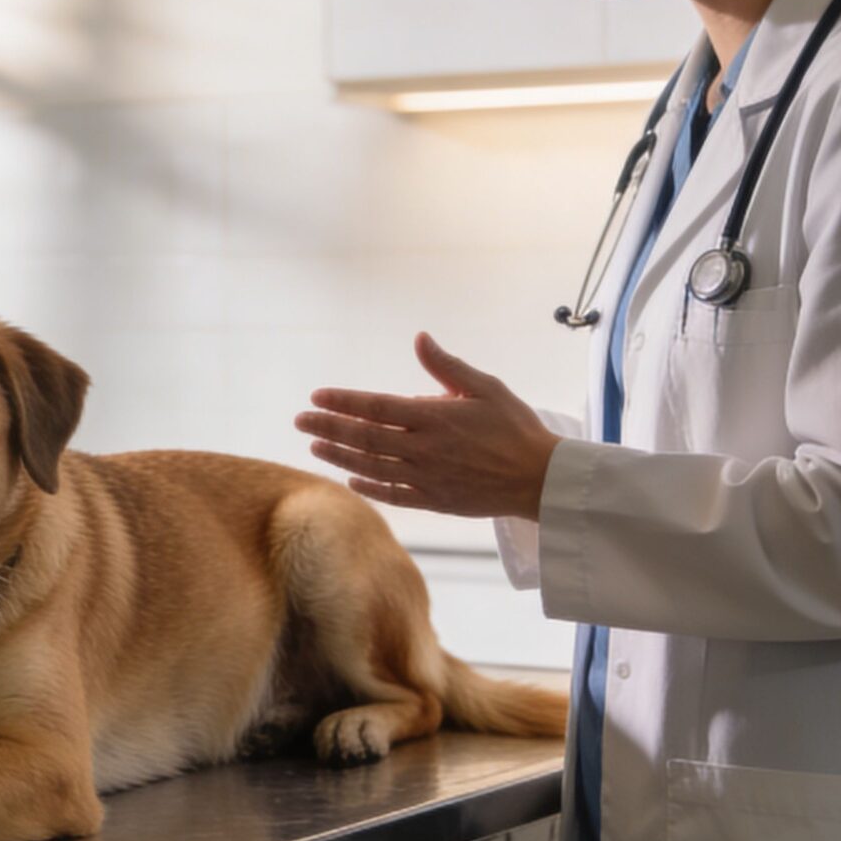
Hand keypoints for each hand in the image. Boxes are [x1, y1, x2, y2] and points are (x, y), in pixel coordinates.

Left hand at [294, 333, 562, 519]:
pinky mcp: (435, 502)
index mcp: (434, 417)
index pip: (375, 407)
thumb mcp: (485, 388)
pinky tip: (350, 479)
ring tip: (315, 446)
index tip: (317, 397)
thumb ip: (446, 366)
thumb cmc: (516, 428)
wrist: (541, 480)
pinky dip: (368, 487)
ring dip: (339, 456)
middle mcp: (423, 449)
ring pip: (371, 467)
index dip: (342, 402)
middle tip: (299, 421)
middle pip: (364, 438)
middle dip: (327, 427)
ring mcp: (427, 479)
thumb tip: (419, 338)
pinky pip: (393, 496)